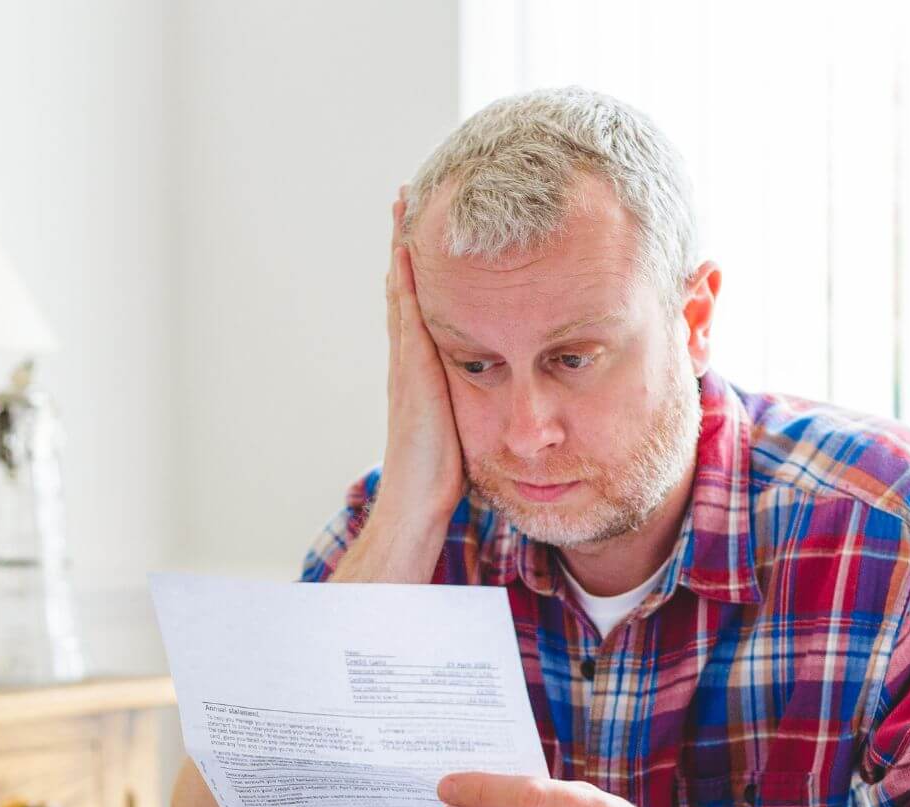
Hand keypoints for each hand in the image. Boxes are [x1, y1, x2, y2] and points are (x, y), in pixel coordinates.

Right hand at [379, 189, 465, 527]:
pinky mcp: (412, 372)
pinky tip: (408, 250)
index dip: (422, 270)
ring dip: (402, 246)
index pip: (420, 307)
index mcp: (422, 371)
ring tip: (403, 204)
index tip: (425, 233)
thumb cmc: (444, 478)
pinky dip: (405, 280)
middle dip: (406, 242)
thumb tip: (507, 398)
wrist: (419, 505)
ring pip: (402, 290)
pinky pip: (407, 314)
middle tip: (407, 198)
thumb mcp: (469, 428)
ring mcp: (406, 363)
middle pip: (405, 286)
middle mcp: (408, 359)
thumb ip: (481, 404)